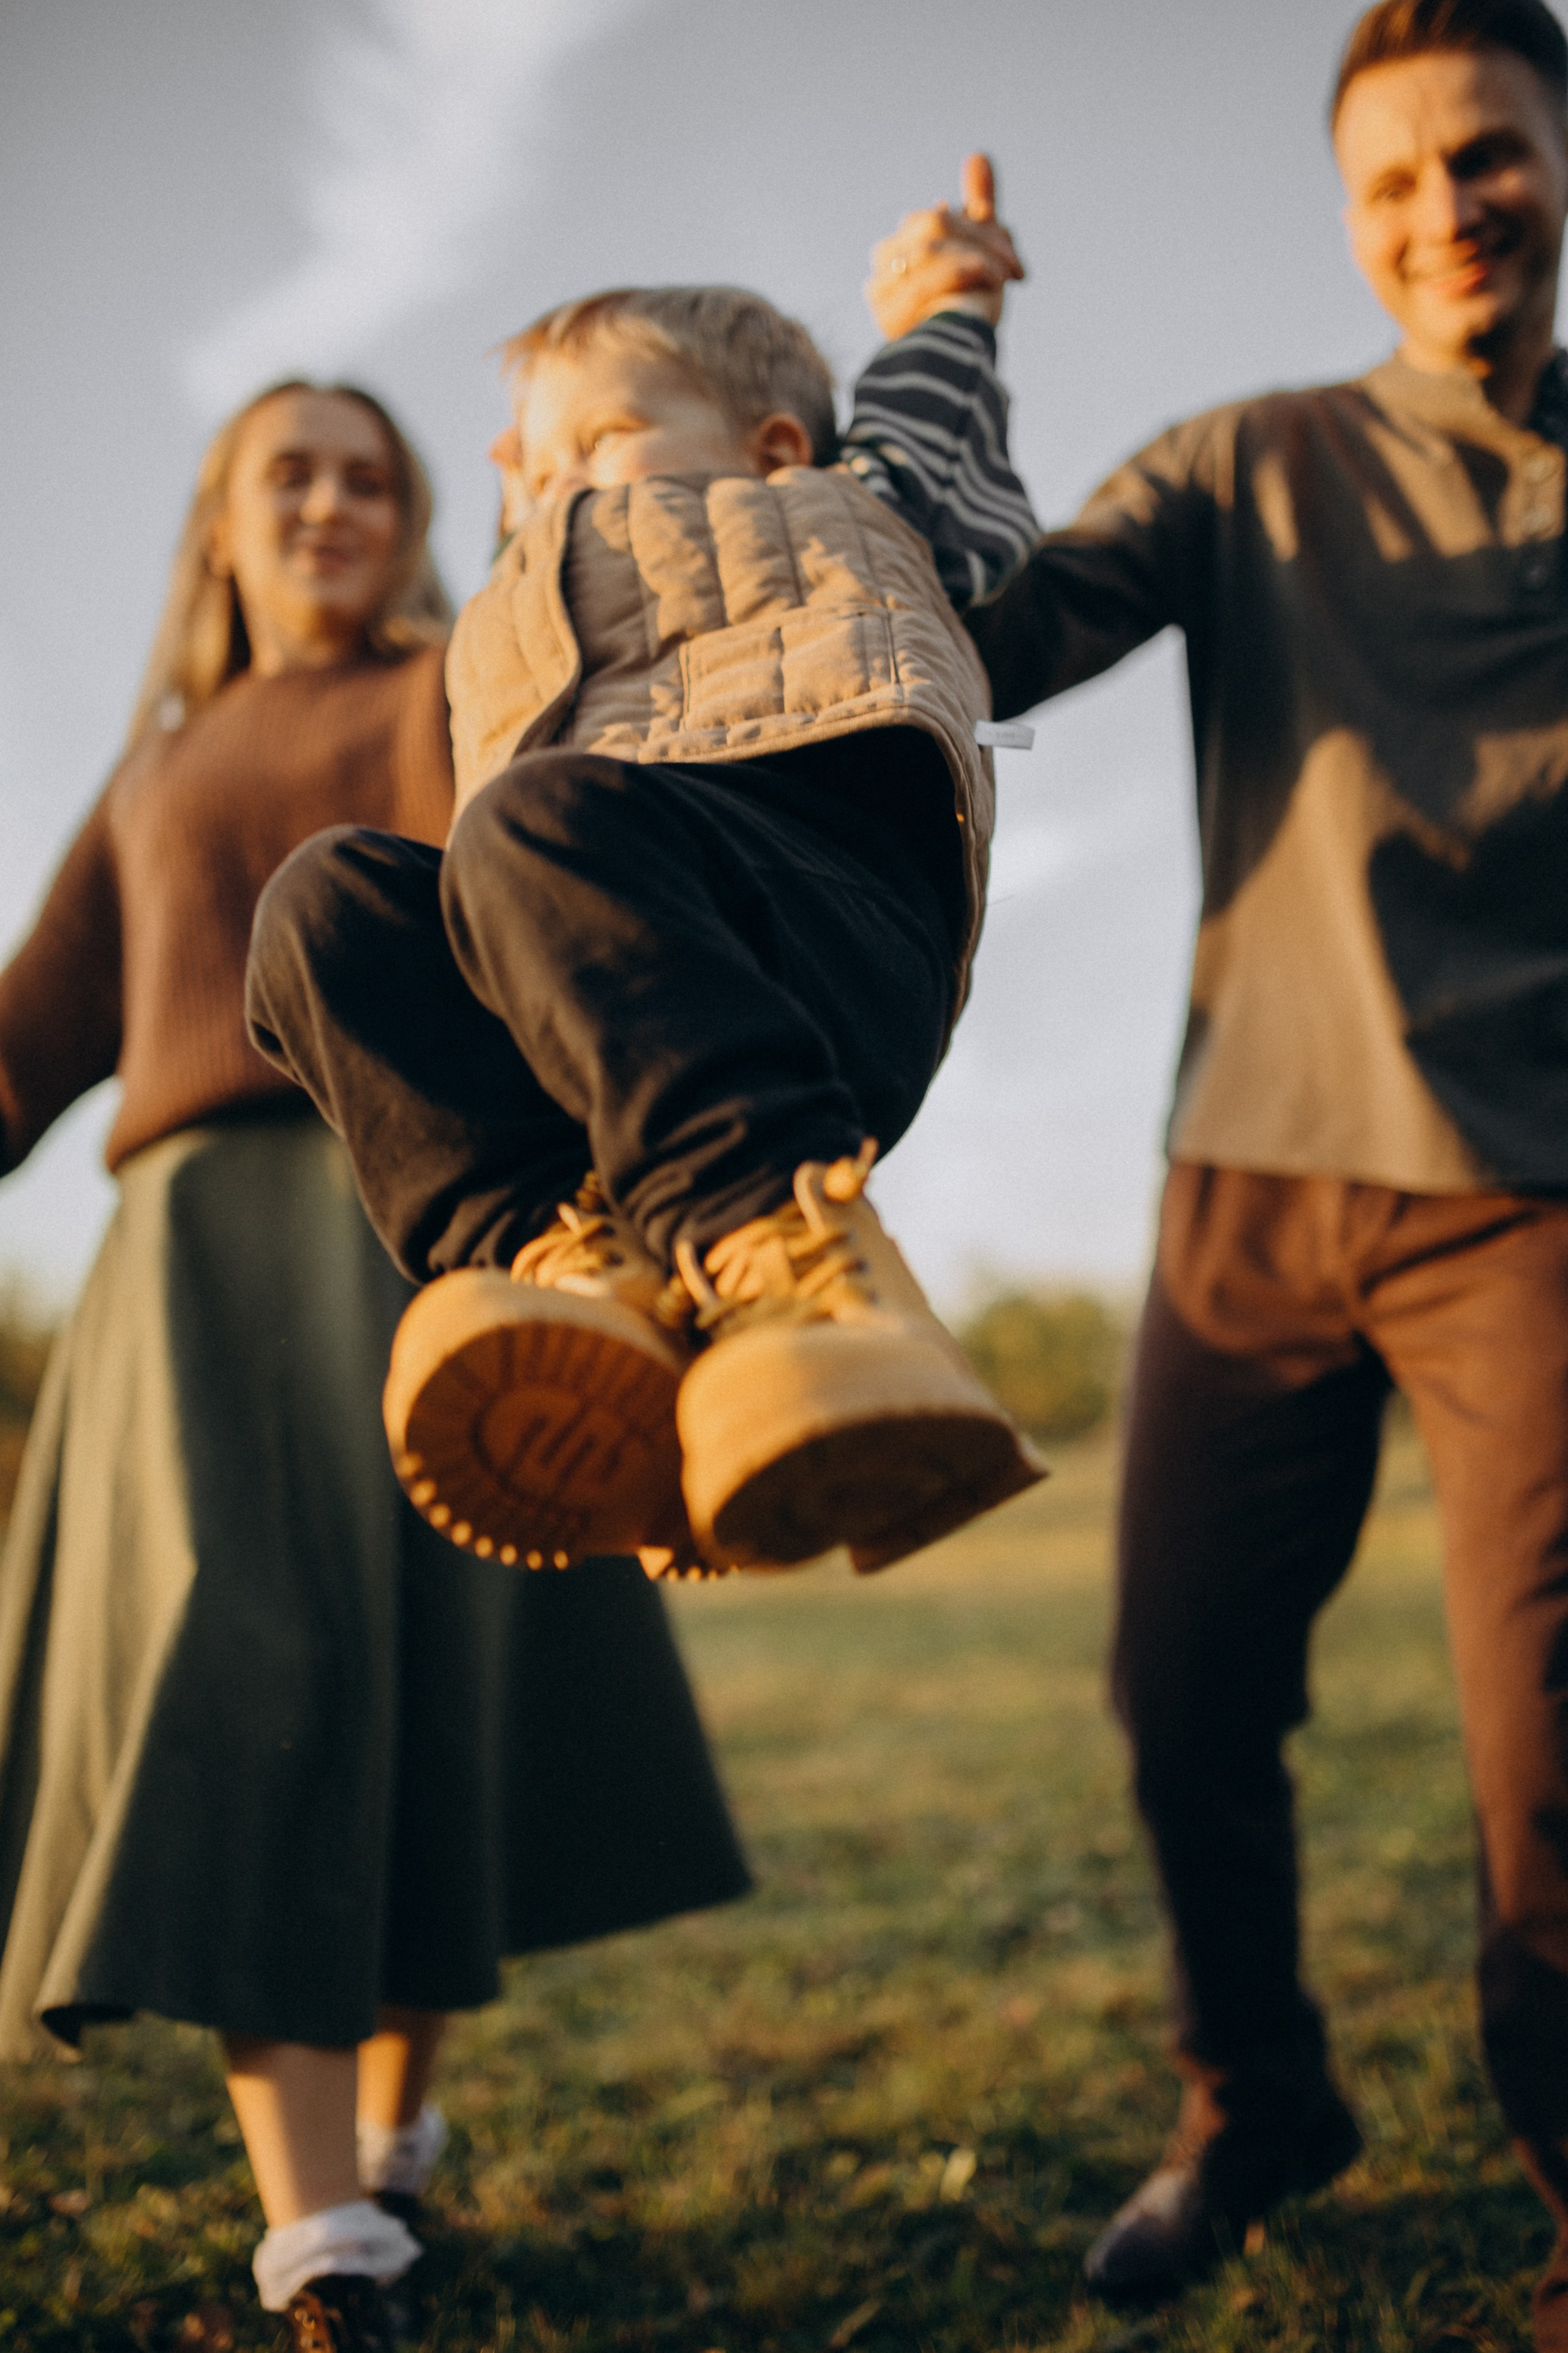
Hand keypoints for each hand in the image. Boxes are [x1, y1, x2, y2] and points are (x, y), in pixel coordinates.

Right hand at [865, 153, 1025, 342]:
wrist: (962, 369)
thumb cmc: (970, 317)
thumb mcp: (980, 252)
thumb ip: (975, 207)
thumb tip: (977, 155)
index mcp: (895, 254)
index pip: (935, 220)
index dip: (977, 229)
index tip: (1007, 256)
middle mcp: (880, 271)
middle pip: (933, 222)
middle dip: (981, 238)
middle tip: (1013, 267)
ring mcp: (880, 292)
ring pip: (933, 238)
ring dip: (980, 253)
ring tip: (1003, 278)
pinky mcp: (888, 310)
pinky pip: (931, 267)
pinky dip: (967, 268)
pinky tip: (991, 282)